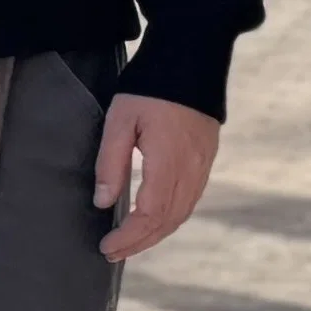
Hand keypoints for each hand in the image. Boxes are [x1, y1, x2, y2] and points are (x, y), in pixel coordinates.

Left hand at [96, 94, 222, 260]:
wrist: (193, 58)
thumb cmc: (151, 87)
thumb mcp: (121, 119)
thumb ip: (111, 162)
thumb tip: (104, 202)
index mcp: (169, 162)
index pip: (150, 215)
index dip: (129, 237)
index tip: (106, 246)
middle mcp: (191, 169)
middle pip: (168, 221)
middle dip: (140, 242)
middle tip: (112, 253)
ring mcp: (203, 165)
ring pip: (182, 213)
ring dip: (156, 234)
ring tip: (131, 242)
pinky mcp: (206, 159)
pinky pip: (191, 199)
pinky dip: (171, 218)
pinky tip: (155, 219)